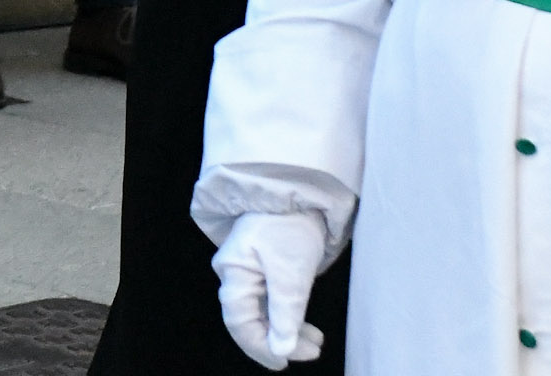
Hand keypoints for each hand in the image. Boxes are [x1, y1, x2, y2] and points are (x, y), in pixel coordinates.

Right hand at [212, 211, 327, 368]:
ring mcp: (249, 271)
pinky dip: (289, 315)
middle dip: (280, 341)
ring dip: (288, 330)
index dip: (260, 348)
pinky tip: (306, 324)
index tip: (284, 363)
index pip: (240, 322)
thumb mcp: (291, 273)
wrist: (298, 192)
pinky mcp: (265, 268)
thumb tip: (280, 350)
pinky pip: (271, 301)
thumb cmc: (289, 227)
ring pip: (263, 312)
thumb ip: (286, 313)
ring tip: (315, 341)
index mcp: (234, 274)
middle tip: (312, 351)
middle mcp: (236, 274)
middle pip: (251, 320)